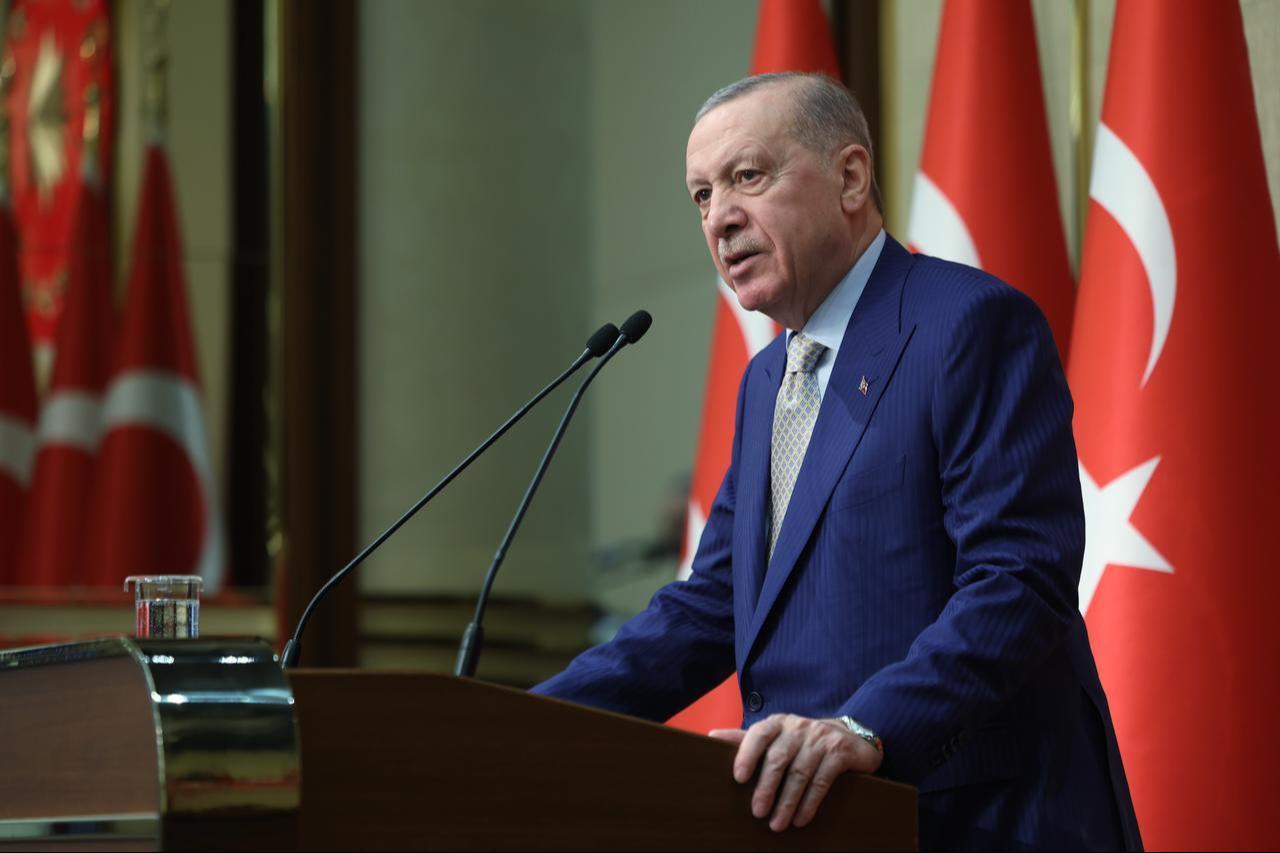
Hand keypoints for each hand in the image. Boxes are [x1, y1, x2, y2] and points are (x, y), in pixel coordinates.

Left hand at [709, 714, 882, 831]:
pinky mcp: (840, 752)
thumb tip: (712, 735)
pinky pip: (822, 780)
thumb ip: (747, 739)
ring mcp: (820, 738)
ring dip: (787, 802)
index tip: (738, 778)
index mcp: (778, 723)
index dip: (747, 754)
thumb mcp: (776, 737)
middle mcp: (798, 727)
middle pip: (779, 757)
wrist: (849, 737)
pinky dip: (810, 802)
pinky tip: (800, 819)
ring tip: (777, 824)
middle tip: (757, 812)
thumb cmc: (802, 741)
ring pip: (800, 772)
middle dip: (766, 787)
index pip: (759, 734)